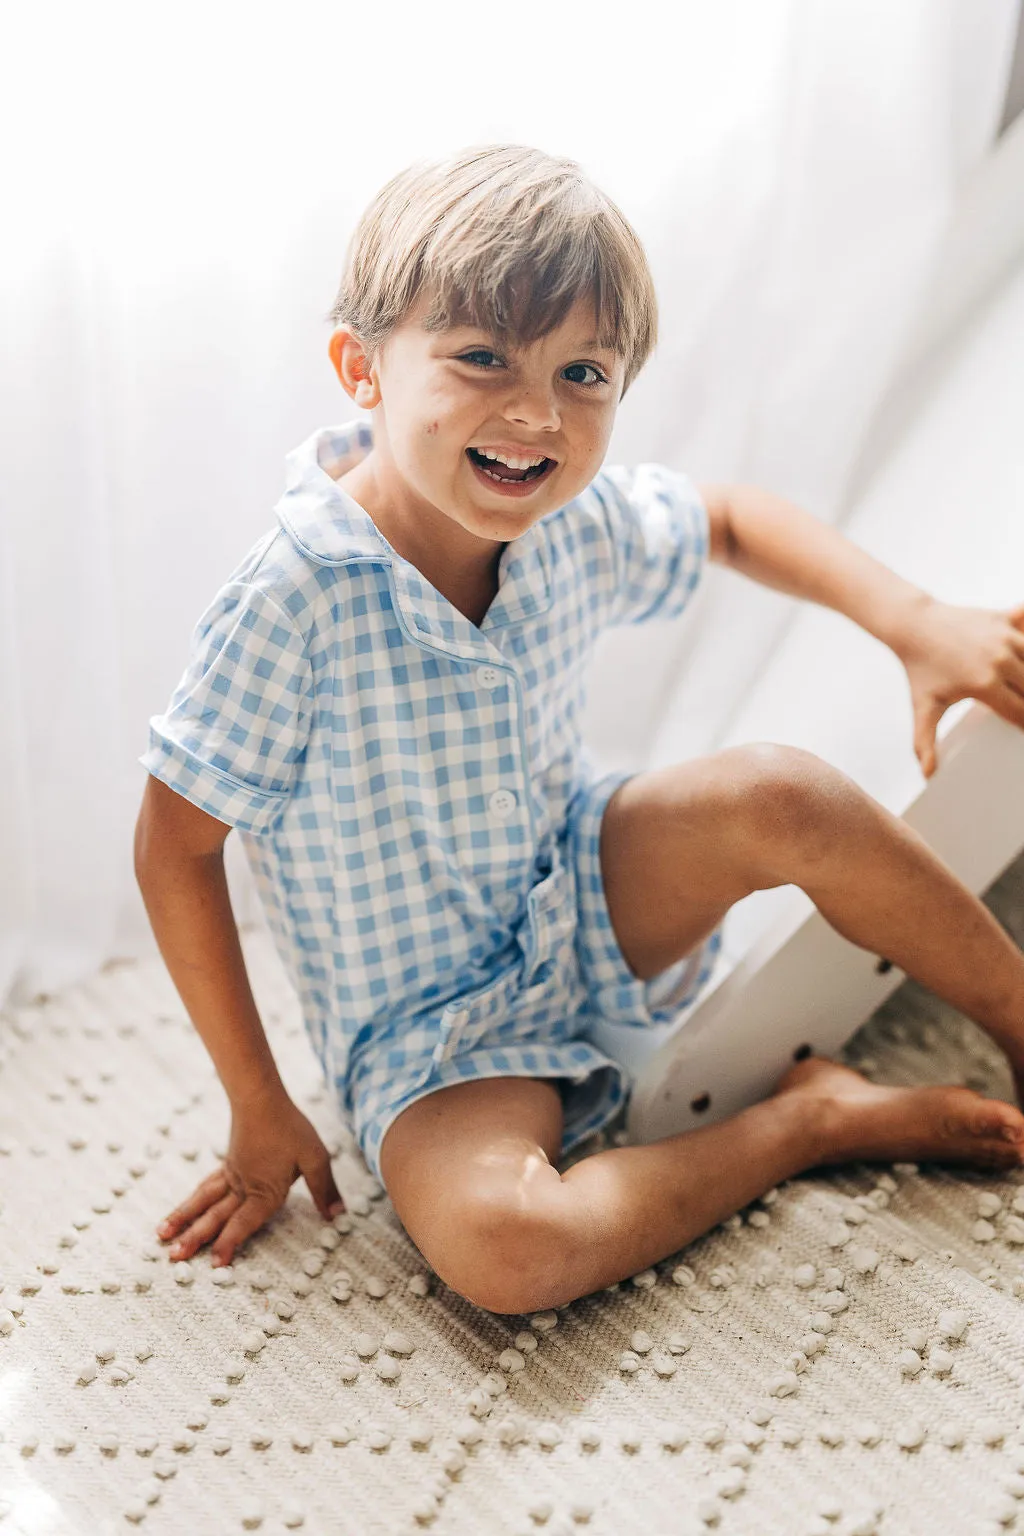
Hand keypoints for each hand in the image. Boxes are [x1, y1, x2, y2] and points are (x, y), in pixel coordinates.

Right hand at [155, 1093, 344, 1266]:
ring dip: (184, 1219)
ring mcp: (232, 1174)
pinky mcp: (228, 1162)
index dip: (230, 1243)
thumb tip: (338, 1216)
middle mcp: (243, 1186)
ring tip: (160, 1234)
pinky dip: (193, 1200)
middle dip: (195, 1237)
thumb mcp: (315, 1158)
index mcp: (264, 1190)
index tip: (215, 1264)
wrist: (262, 1098)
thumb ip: (324, 1189)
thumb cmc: (290, 1127)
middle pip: (216, 1216)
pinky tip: (185, 1208)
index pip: (245, 1222)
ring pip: (204, 1202)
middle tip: (173, 1257)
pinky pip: (206, 1186)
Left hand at [895, 599, 1023, 777]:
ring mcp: (1005, 637)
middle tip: (1019, 708)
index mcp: (984, 684)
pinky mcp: (1005, 619)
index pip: (1021, 713)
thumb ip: (925, 742)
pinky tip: (1020, 662)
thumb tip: (927, 774)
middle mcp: (1000, 660)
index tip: (1021, 732)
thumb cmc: (920, 670)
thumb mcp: (923, 707)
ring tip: (1020, 689)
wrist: (913, 627)